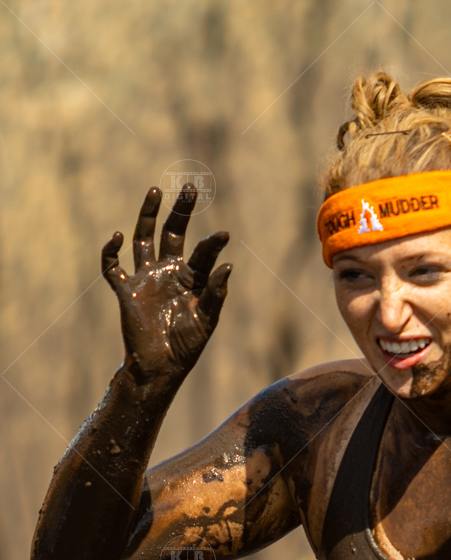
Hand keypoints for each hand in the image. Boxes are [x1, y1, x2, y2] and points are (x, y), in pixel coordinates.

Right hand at [101, 184, 231, 380]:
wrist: (160, 368)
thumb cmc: (186, 346)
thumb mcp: (206, 320)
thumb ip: (215, 293)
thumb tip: (227, 265)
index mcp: (191, 279)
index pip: (202, 252)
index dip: (212, 244)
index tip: (223, 235)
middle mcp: (168, 272)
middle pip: (172, 233)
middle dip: (181, 211)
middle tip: (190, 188)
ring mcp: (146, 278)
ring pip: (144, 238)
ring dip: (148, 215)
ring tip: (155, 191)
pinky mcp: (126, 290)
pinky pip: (112, 266)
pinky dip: (110, 251)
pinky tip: (117, 236)